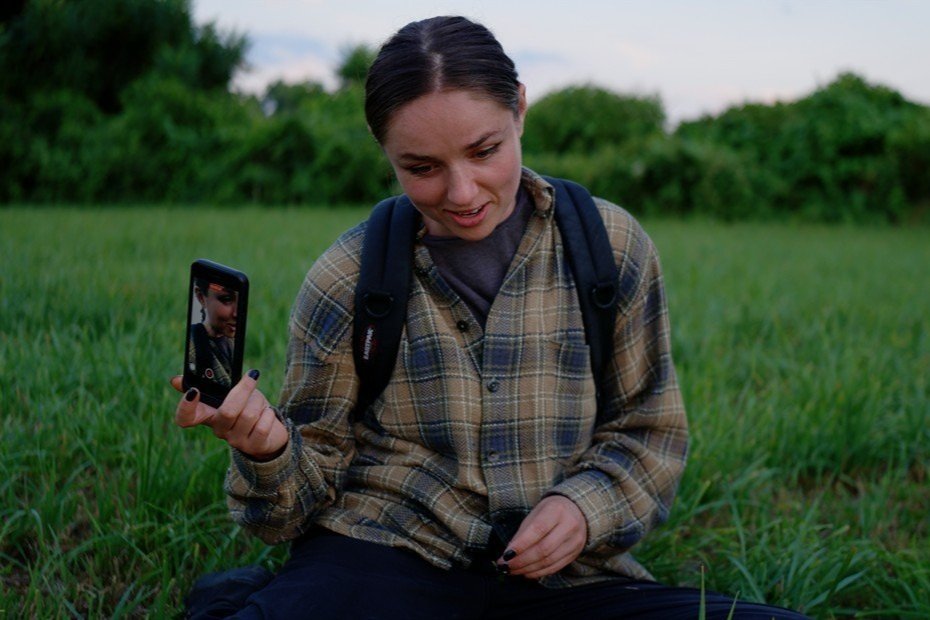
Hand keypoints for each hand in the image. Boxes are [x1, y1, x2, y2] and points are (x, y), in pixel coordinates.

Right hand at [170, 371, 288, 459]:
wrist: (270, 430)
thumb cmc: (247, 406)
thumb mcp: (230, 393)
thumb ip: (210, 386)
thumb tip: (175, 380)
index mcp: (208, 415)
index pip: (185, 418)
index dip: (185, 407)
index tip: (194, 391)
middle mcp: (218, 430)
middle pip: (227, 411)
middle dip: (243, 390)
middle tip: (252, 377)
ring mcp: (235, 441)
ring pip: (248, 415)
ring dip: (258, 402)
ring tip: (260, 402)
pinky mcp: (253, 446)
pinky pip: (262, 426)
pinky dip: (268, 414)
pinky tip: (267, 414)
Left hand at [497, 495, 586, 578]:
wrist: (577, 510)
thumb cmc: (551, 510)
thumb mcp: (536, 513)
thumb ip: (523, 532)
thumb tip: (509, 553)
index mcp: (557, 510)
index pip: (538, 530)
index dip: (521, 545)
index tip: (506, 555)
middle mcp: (569, 526)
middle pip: (544, 549)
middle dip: (522, 561)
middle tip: (505, 566)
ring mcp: (575, 541)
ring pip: (549, 561)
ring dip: (528, 569)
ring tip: (513, 570)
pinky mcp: (575, 554)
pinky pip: (555, 567)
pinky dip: (539, 572)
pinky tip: (526, 573)